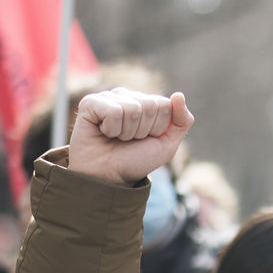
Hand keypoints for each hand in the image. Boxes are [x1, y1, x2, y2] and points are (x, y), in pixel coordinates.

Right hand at [68, 89, 193, 185]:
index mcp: (146, 102)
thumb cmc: (135, 160)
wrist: (108, 178)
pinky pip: (113, 111)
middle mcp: (127, 96)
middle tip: (129, 140)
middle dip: (142, 131)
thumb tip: (178, 95)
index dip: (158, 128)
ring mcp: (108, 98)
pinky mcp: (90, 103)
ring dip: (127, 132)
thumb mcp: (167, 144)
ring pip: (132, 109)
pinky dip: (111, 129)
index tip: (145, 139)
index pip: (164, 105)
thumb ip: (182, 120)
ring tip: (116, 138)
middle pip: (150, 106)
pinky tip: (103, 133)